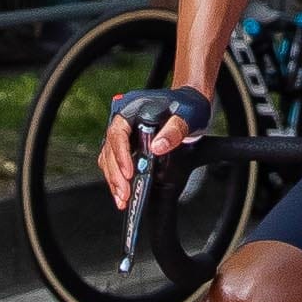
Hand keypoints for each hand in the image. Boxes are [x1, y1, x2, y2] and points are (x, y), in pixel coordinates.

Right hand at [100, 80, 212, 210]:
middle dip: (115, 175)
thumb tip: (158, 147)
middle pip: (110, 150)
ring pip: (109, 159)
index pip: (118, 133)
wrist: (191, 103)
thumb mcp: (185, 117)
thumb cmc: (187, 105)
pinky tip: (122, 192)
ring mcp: (125, 134)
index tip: (128, 172)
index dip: (120, 154)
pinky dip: (117, 178)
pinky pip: (115, 162)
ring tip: (122, 199)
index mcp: (132, 110)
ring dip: (114, 180)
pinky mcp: (128, 145)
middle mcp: (124, 121)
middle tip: (124, 194)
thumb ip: (173, 131)